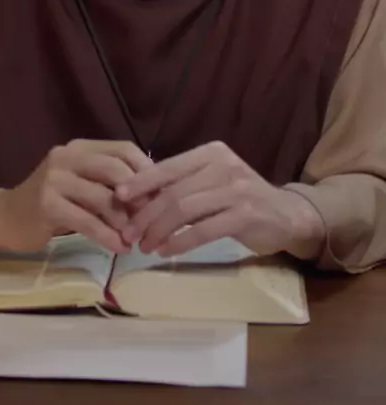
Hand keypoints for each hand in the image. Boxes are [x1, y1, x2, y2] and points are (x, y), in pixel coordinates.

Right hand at [0, 140, 150, 253]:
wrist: (5, 217)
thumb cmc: (51, 202)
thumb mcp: (82, 184)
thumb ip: (109, 183)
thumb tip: (154, 194)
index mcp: (81, 148)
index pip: (123, 149)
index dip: (146, 170)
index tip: (160, 195)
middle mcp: (67, 156)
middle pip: (115, 169)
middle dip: (138, 196)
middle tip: (150, 219)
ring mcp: (54, 178)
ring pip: (103, 197)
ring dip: (124, 221)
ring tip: (135, 239)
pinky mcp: (47, 204)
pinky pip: (86, 220)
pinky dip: (107, 236)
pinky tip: (118, 248)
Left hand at [116, 141, 325, 259]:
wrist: (286, 215)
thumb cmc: (241, 198)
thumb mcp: (211, 182)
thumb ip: (183, 185)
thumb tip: (137, 197)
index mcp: (211, 153)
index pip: (168, 166)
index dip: (141, 182)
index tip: (119, 198)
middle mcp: (223, 165)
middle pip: (173, 191)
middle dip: (146, 214)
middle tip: (129, 233)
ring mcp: (236, 189)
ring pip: (185, 210)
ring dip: (159, 231)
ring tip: (144, 246)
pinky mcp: (245, 215)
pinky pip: (204, 230)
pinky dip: (180, 242)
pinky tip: (167, 251)